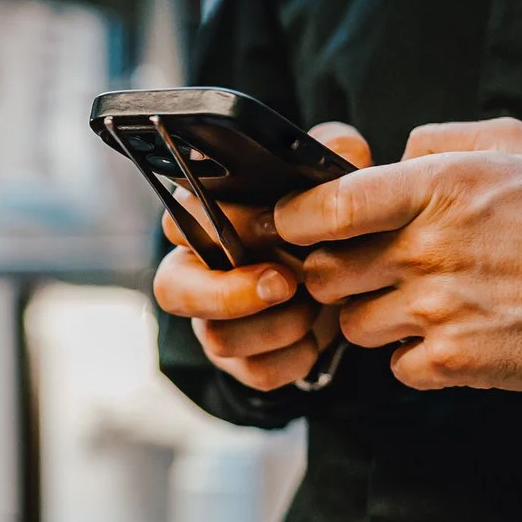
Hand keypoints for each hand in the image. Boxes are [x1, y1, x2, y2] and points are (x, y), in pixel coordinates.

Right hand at [151, 122, 371, 391]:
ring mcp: (213, 321)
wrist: (348, 279)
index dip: (216, 227)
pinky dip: (293, 358)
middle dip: (229, 293)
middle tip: (285, 283)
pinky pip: (255, 372)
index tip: (268, 224)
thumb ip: (336, 153)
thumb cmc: (324, 219)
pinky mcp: (241, 361)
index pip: (179, 221)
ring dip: (275, 325)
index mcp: (205, 219)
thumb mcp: (334, 176)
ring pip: (218, 338)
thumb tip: (343, 150)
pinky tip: (317, 337)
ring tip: (315, 306)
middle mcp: (196, 272)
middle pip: (173, 290)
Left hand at [275, 117, 521, 390]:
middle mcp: (430, 249)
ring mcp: (438, 310)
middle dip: (335, 273)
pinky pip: (394, 366)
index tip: (292, 224)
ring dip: (374, 316)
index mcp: (438, 189)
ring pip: (353, 324)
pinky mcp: (452, 361)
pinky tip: (449, 335)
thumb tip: (387, 156)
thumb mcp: (511, 144)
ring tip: (421, 302)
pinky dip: (412, 358)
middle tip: (366, 270)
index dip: (295, 219)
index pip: (330, 206)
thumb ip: (437, 141)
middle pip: (326, 273)